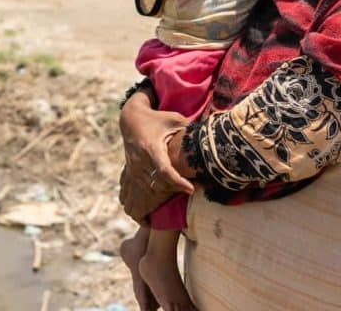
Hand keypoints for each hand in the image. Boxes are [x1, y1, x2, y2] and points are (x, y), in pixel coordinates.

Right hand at [118, 90, 193, 222]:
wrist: (130, 119)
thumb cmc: (156, 119)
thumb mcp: (173, 120)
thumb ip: (189, 127)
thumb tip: (213, 130)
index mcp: (151, 149)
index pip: (164, 170)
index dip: (178, 181)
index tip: (191, 189)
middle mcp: (140, 163)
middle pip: (154, 189)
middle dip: (170, 200)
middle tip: (187, 208)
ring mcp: (132, 170)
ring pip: (136, 199)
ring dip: (147, 213)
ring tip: (161, 220)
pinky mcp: (128, 174)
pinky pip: (126, 197)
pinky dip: (134, 208)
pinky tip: (145, 217)